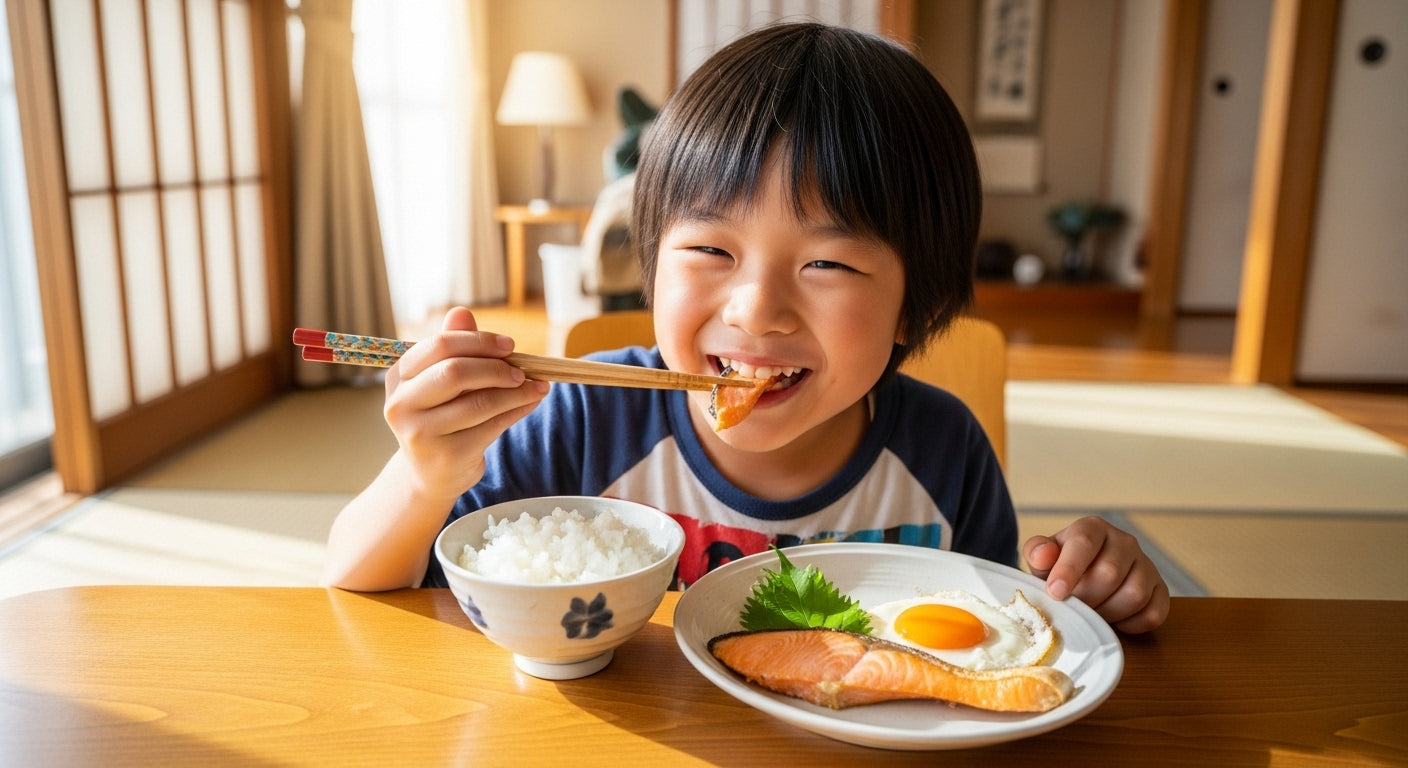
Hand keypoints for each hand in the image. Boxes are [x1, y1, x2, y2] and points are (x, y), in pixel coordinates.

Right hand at [382, 306, 548, 499]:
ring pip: (479, 401)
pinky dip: (517, 410)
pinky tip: (531, 402)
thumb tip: (462, 312)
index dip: (479, 342)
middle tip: (523, 370)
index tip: (510, 345)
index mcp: (398, 377)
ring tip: (537, 387)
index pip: (440, 346)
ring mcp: (421, 433)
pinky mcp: (447, 456)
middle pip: (455, 371)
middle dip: (496, 367)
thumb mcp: (441, 383)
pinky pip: (492, 426)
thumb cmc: (440, 419)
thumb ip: (452, 349)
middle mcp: (401, 405)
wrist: (430, 475)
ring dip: (516, 391)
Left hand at [1022, 516, 1169, 633]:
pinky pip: (1153, 614)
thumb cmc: (1061, 569)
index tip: (1055, 592)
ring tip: (1092, 614)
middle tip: (1073, 608)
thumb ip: (1038, 553)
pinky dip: (1131, 624)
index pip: (1085, 542)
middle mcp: (1124, 542)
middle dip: (1086, 598)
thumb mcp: (1043, 559)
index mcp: (1094, 528)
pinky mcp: (1160, 590)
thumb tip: (1043, 555)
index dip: (1069, 569)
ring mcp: (1147, 565)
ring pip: (1134, 595)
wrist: (1084, 579)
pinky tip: (1114, 621)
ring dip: (1108, 613)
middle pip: (1110, 573)